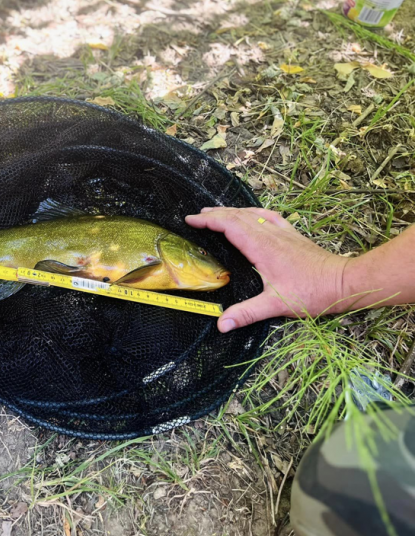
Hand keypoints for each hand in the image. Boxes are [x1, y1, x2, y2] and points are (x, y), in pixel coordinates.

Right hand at [185, 207, 348, 331]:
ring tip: (215, 212)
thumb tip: (220, 324)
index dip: (208, 221)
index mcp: (262, 246)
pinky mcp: (292, 234)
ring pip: (251, 213)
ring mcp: (283, 231)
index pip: (229, 225)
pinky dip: (253, 212)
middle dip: (214, 214)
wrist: (345, 282)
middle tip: (196, 216)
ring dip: (231, 211)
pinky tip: (252, 213)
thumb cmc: (312, 293)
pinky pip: (268, 215)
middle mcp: (270, 234)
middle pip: (237, 215)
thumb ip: (247, 313)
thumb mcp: (276, 305)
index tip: (190, 220)